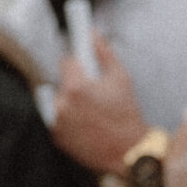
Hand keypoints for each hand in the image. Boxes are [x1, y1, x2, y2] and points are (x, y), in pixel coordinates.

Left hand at [50, 34, 145, 174]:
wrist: (129, 152)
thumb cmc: (127, 114)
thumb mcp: (121, 78)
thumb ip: (104, 53)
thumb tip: (93, 33)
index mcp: (76, 88)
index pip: (66, 62)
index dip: (78, 64)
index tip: (84, 66)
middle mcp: (62, 105)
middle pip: (61, 82)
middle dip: (75, 84)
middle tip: (94, 94)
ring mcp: (57, 122)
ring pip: (58, 101)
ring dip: (70, 102)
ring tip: (91, 111)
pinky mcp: (57, 136)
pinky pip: (57, 118)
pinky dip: (68, 118)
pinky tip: (86, 123)